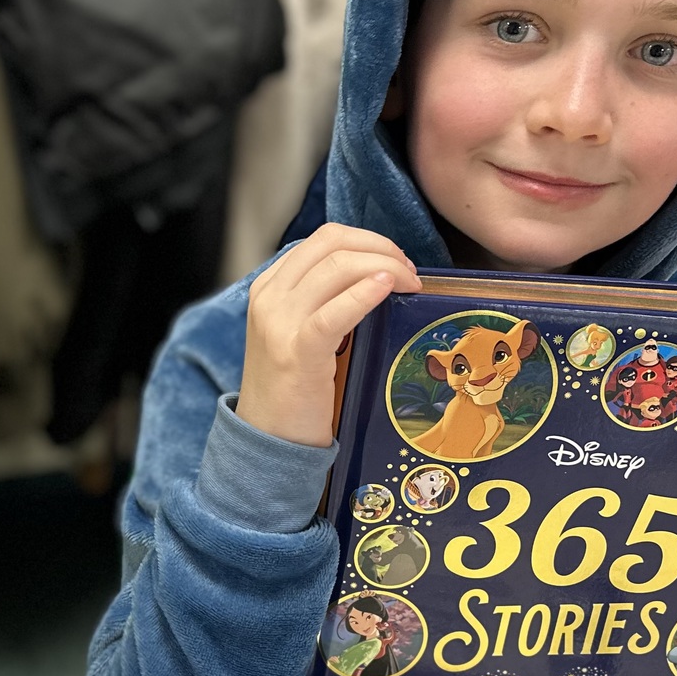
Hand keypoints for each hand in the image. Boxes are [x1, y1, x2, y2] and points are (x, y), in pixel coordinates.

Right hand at [237, 225, 419, 446]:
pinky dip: (365, 293)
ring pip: (338, 266)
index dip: (368, 241)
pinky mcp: (297, 352)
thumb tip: (373, 275)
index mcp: (269, 286)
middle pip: (332, 242)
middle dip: (381, 248)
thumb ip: (321, 300)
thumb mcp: (296, 330)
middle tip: (409, 272)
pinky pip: (335, 312)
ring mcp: (279, 322)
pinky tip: (388, 289)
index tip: (396, 261)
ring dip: (385, 267)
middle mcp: (270, 296)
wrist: (267, 436)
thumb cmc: (291, 387)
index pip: (323, 238)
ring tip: (410, 285)